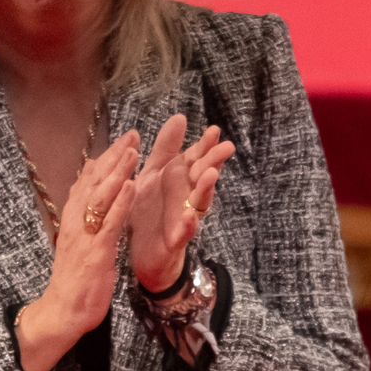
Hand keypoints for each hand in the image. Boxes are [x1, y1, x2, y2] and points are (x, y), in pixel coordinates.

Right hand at [15, 131, 138, 370]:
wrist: (63, 312)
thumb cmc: (75, 277)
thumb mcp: (80, 240)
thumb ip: (85, 213)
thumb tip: (88, 184)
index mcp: (73, 218)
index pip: (89, 181)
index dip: (107, 158)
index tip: (125, 138)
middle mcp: (76, 222)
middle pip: (94, 182)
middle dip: (115, 157)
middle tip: (134, 135)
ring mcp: (84, 236)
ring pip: (100, 197)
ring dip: (117, 172)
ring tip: (134, 151)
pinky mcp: (95, 253)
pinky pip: (109, 224)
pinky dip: (120, 203)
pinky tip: (131, 186)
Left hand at [128, 114, 236, 291]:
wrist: (144, 253)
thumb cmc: (152, 211)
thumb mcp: (155, 174)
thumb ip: (166, 149)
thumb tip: (181, 117)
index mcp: (181, 180)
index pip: (196, 159)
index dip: (205, 145)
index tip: (214, 129)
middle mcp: (187, 197)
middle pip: (203, 178)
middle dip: (214, 163)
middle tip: (226, 147)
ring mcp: (184, 219)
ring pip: (199, 203)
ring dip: (206, 190)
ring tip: (211, 175)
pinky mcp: (176, 241)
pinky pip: (184, 234)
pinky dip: (187, 226)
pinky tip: (189, 218)